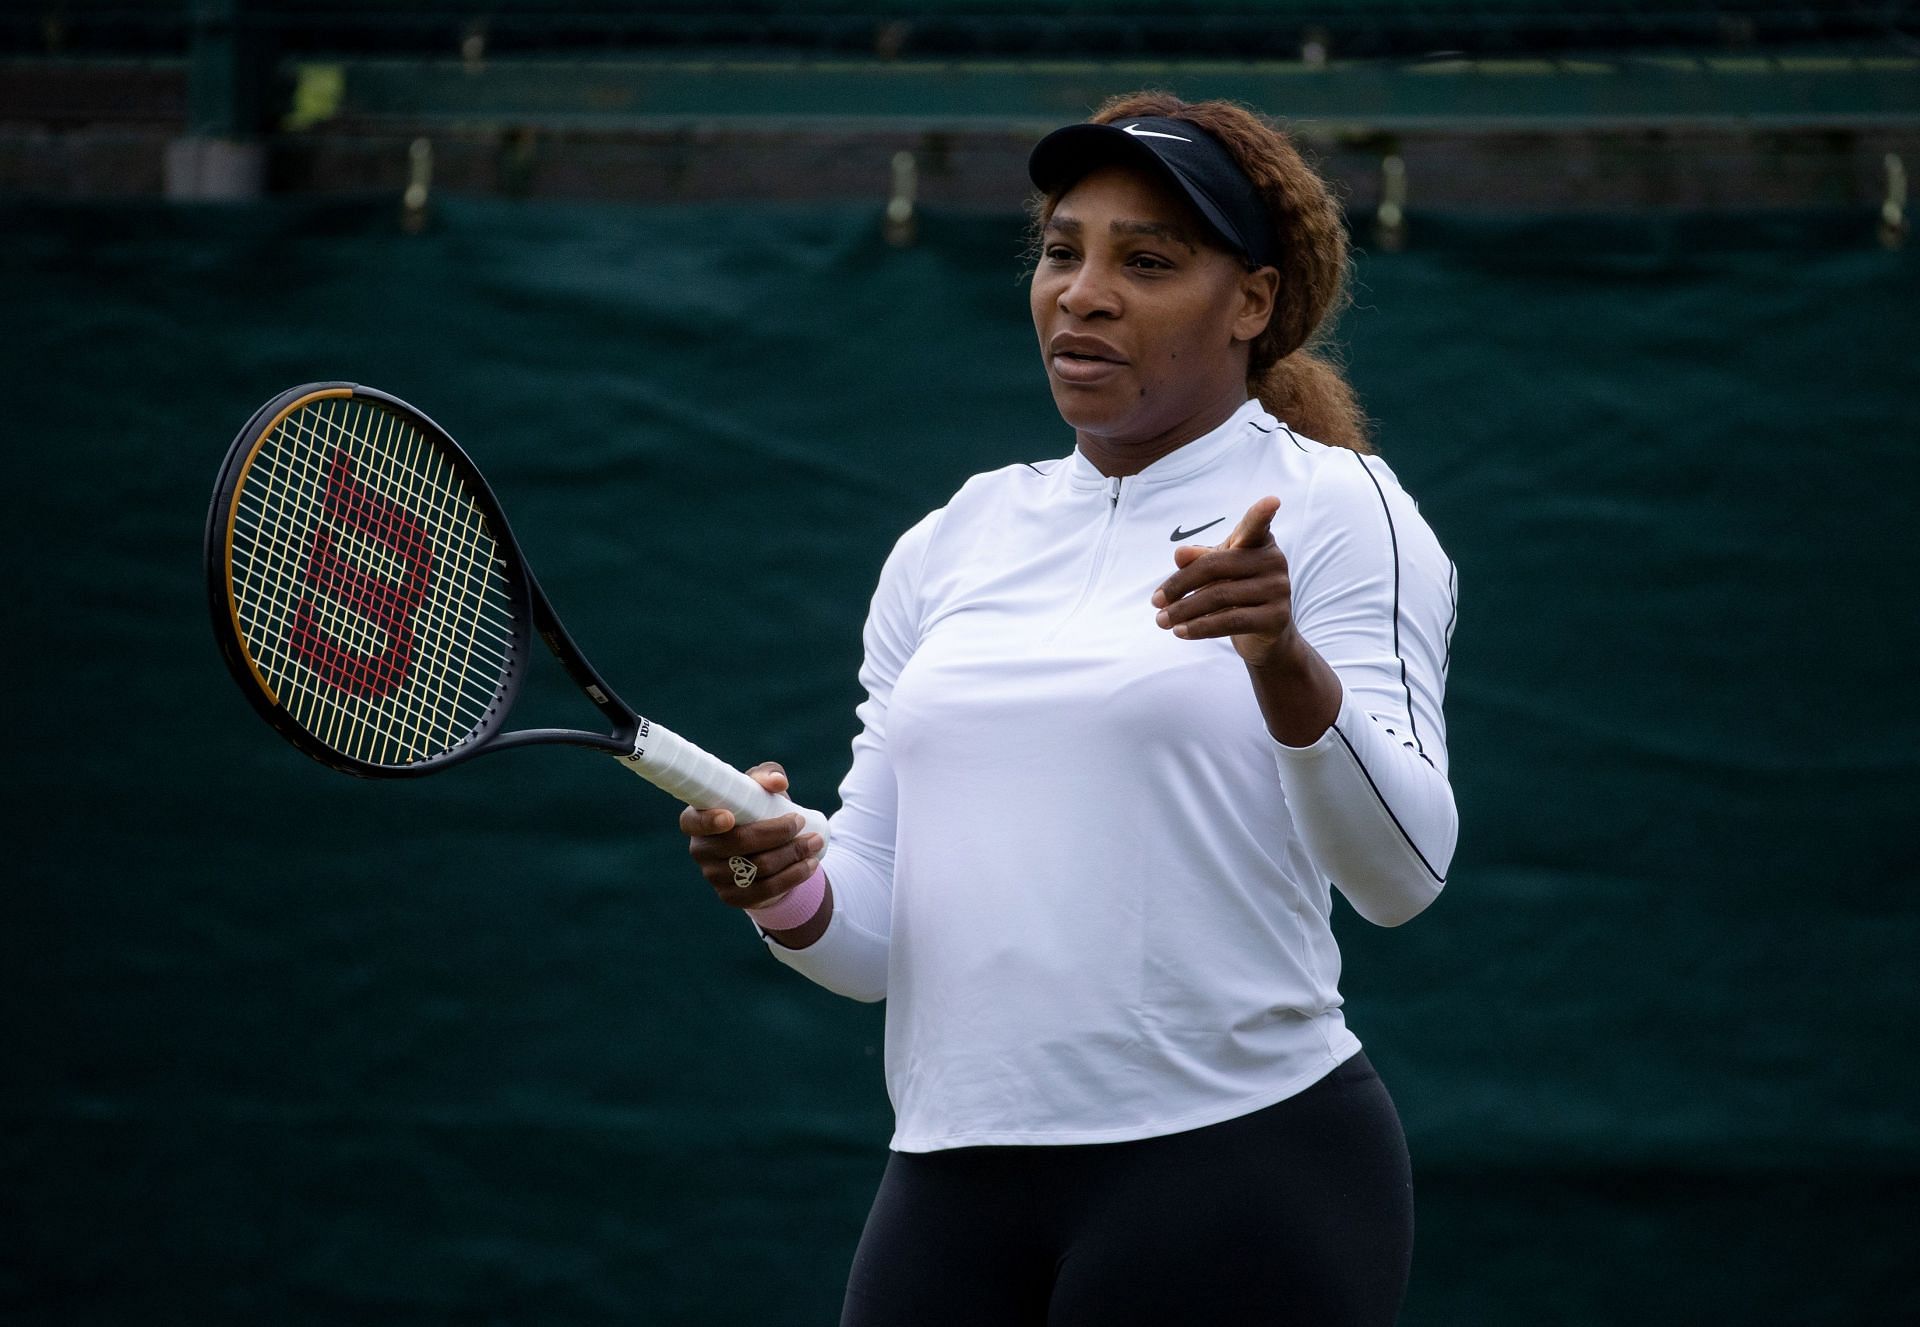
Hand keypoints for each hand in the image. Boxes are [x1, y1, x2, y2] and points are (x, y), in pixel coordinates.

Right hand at [680, 762, 824, 911]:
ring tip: (815, 842)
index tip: (730, 817)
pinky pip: (765, 890)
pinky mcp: (732, 897)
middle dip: (776, 833)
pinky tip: (810, 865)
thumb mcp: (760, 790)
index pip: (692, 822)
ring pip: (757, 868)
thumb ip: (768, 775)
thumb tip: (778, 783)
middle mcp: (700, 850)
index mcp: (697, 819)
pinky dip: (792, 877)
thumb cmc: (757, 810)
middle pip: (738, 844)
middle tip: (801, 822)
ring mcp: (714, 877)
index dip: (708, 821)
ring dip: (792, 855)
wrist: (765, 850)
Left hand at [1151, 496, 1301, 666]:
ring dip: (1184, 611)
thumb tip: (1180, 553)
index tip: (1272, 501)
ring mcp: (1279, 589)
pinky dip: (1200, 627)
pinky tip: (1181, 632)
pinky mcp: (1277, 618)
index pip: (1256, 525)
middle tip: (1155, 602)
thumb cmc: (1235, 592)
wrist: (1264, 635)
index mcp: (1259, 542)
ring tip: (1161, 620)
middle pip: (1215, 567)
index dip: (1262, 513)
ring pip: (1219, 597)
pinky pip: (1230, 621)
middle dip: (1179, 585)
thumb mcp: (1216, 572)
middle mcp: (1274, 561)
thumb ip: (1200, 559)